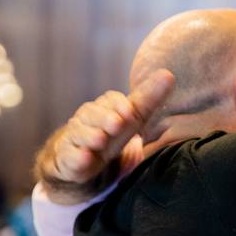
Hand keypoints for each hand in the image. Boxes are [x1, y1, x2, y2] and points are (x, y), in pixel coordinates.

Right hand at [38, 69, 174, 186]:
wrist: (79, 160)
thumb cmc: (110, 135)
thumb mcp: (131, 120)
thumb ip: (148, 100)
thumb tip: (168, 74)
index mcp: (105, 108)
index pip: (111, 100)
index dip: (119, 105)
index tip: (129, 111)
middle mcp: (87, 120)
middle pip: (92, 114)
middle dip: (104, 118)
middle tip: (117, 124)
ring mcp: (75, 139)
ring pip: (79, 133)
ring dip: (89, 136)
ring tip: (100, 140)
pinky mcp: (67, 158)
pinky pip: (70, 156)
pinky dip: (77, 158)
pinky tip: (84, 158)